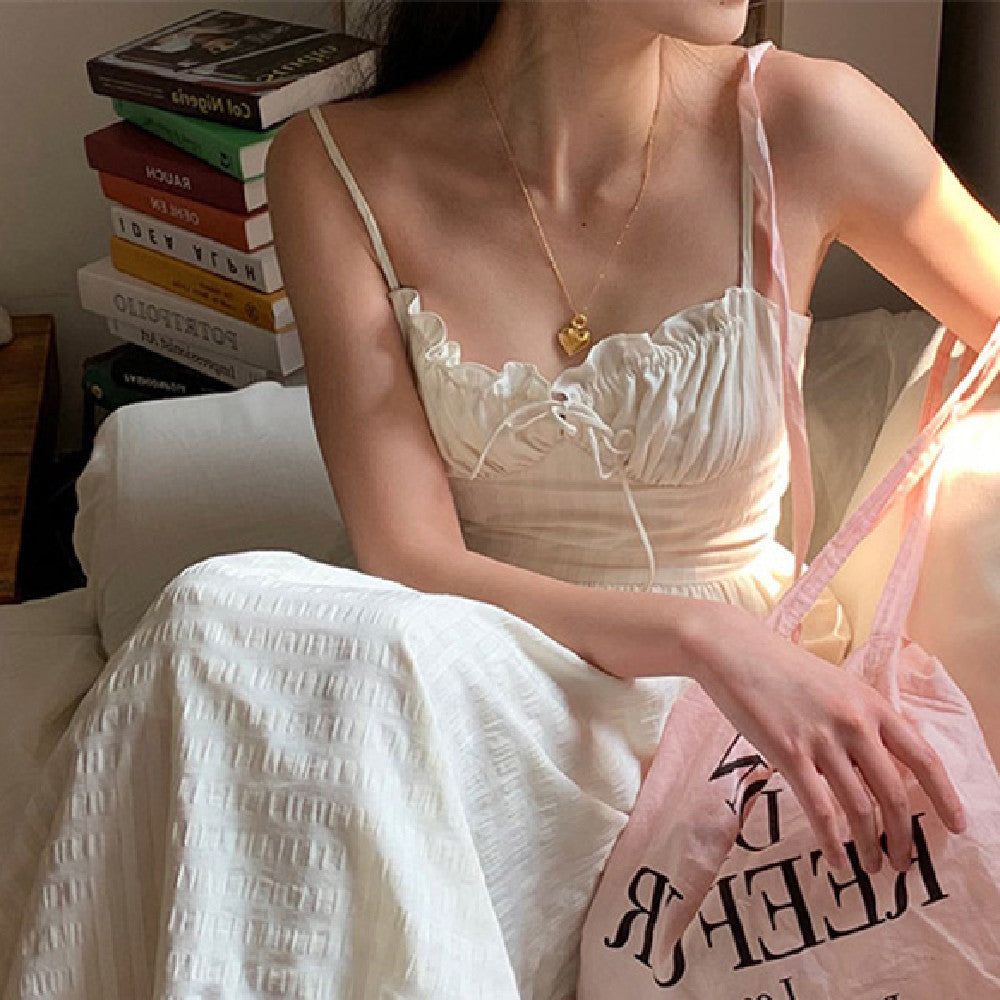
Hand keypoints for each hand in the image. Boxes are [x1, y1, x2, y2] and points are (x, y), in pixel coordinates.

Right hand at [688, 602, 967, 873]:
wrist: (733, 651)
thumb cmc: (781, 668)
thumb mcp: (835, 687)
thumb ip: (860, 721)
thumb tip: (879, 766)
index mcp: (871, 703)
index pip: (923, 757)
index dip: (944, 797)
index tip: (956, 827)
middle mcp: (853, 722)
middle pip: (893, 792)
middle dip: (903, 836)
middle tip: (903, 862)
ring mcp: (821, 738)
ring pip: (859, 807)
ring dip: (870, 846)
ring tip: (872, 868)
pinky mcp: (787, 752)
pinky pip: (820, 809)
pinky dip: (833, 843)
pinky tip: (838, 861)